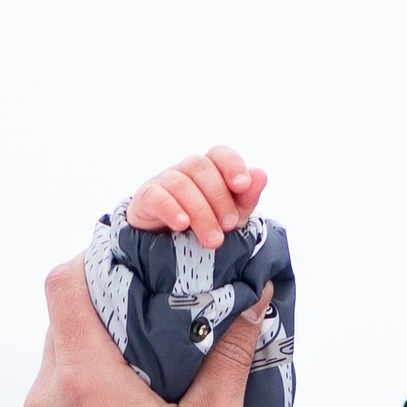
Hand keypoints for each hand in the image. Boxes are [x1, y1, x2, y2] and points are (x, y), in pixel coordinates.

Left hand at [21, 256, 261, 406]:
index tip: (144, 263)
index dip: (101, 258)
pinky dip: (93, 392)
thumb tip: (251, 301)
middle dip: (112, 307)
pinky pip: (61, 404)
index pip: (67, 282)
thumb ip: (229, 358)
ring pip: (63, 363)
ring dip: (104, 353)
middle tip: (165, 310)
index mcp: (85, 381)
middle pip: (66, 320)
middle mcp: (47, 400)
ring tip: (158, 366)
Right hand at [126, 143, 266, 244]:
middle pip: (201, 168)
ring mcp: (163, 181)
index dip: (232, 165)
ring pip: (181, 184)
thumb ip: (246, 198)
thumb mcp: (231, 217)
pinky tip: (182, 224)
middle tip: (229, 225)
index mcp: (209, 170)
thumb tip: (260, 174)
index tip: (242, 185)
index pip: (220, 154)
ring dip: (200, 212)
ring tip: (212, 240)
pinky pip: (156, 196)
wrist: (167, 251)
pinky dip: (170, 209)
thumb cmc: (204, 228)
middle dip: (219, 198)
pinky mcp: (145, 199)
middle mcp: (186, 170)